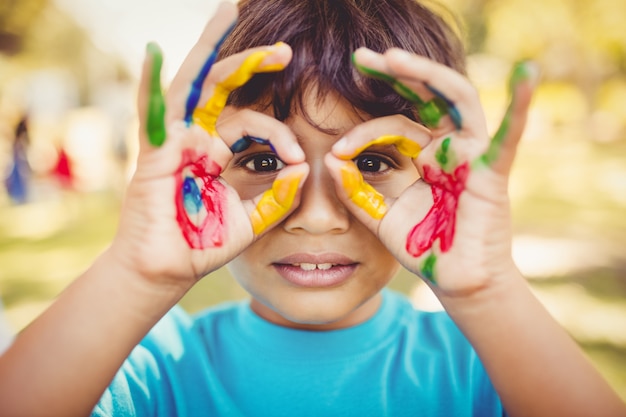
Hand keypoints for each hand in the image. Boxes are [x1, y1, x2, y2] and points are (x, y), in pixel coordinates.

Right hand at [112, 3, 306, 289]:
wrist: (169, 270)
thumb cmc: (205, 243)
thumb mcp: (254, 218)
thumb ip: (278, 196)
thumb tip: (303, 167)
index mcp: (220, 150)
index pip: (253, 123)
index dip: (279, 134)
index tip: (296, 160)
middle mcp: (197, 136)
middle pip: (224, 86)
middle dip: (251, 62)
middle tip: (285, 48)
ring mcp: (174, 139)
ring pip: (193, 83)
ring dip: (211, 47)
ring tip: (230, 9)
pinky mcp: (153, 153)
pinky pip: (150, 112)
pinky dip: (149, 82)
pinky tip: (154, 51)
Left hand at [326, 47, 536, 296]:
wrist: (454, 281)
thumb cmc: (423, 247)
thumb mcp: (380, 216)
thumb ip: (356, 191)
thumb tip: (328, 159)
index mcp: (423, 154)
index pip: (393, 125)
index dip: (362, 132)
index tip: (334, 150)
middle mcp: (448, 146)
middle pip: (426, 96)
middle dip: (397, 72)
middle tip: (363, 56)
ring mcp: (472, 155)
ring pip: (456, 100)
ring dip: (427, 75)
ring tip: (392, 58)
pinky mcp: (492, 172)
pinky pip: (506, 137)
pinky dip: (519, 106)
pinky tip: (527, 72)